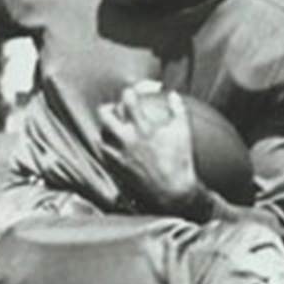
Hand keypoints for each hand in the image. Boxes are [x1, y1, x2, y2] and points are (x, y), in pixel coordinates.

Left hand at [97, 80, 208, 217]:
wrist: (173, 191)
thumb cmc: (181, 160)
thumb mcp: (183, 131)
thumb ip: (178, 109)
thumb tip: (173, 94)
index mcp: (143, 128)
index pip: (127, 99)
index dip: (131, 91)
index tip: (136, 93)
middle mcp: (127, 139)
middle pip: (105, 115)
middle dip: (109, 108)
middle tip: (116, 109)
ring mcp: (119, 155)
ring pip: (100, 134)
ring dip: (106, 129)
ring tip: (113, 128)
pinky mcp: (117, 168)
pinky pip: (103, 153)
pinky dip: (106, 147)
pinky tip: (113, 146)